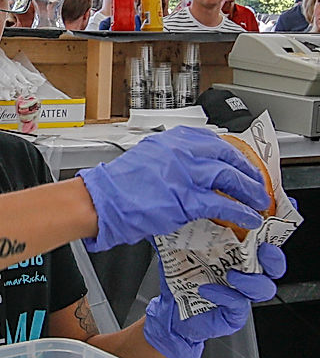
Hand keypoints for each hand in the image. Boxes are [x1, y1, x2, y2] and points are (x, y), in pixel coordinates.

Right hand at [77, 126, 269, 251]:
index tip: (239, 161)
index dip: (231, 152)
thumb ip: (170, 158)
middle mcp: (180, 152)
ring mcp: (184, 175)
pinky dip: (239, 211)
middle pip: (226, 156)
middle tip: (255, 181)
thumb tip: (190, 169)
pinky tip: (247, 217)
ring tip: (257, 200)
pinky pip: (222, 203)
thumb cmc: (117, 185)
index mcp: (170, 141)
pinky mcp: (186, 199)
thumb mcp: (146, 157)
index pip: (211, 140)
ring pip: (229, 177)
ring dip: (248, 190)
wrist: (101, 201)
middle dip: (246, 170)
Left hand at [144, 242, 285, 357]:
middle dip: (273, 260)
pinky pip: (238, 304)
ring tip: (231, 275)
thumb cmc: (180, 278)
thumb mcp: (184, 250)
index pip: (264, 247)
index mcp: (237, 258)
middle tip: (262, 250)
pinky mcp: (234, 315)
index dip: (270, 239)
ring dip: (250, 280)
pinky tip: (206, 289)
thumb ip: (191, 232)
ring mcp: (242, 296)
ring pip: (264, 289)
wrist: (169, 309)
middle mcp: (244, 277)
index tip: (263, 228)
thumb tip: (188, 210)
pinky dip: (224, 295)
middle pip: (274, 269)